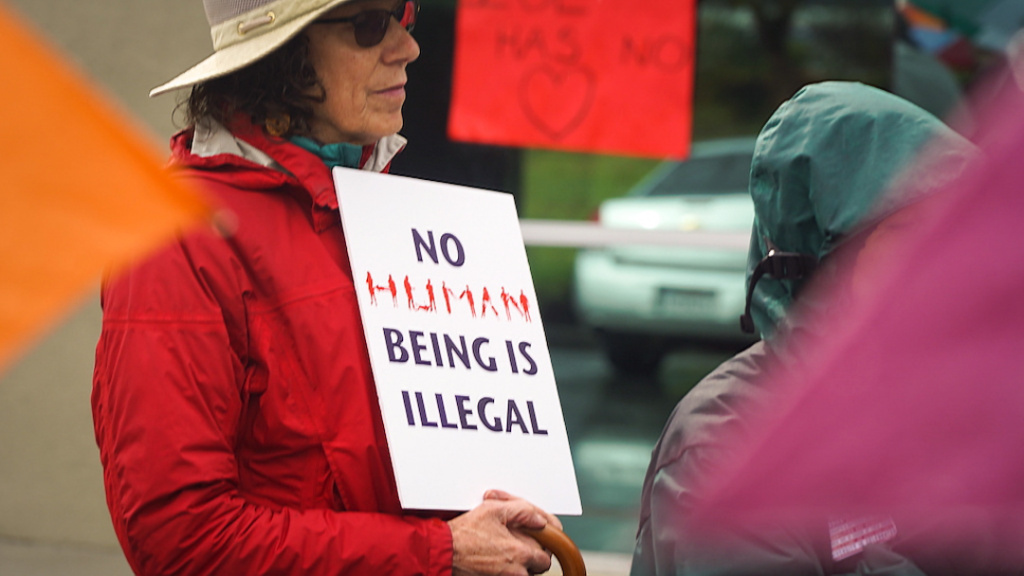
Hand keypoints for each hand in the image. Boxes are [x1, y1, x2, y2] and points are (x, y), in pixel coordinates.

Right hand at [448, 490, 562, 575]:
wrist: (443, 552)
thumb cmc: (464, 532)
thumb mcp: (494, 510)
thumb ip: (522, 512)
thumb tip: (540, 520)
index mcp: (520, 552)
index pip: (547, 555)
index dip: (546, 544)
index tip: (542, 537)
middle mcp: (515, 571)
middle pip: (539, 567)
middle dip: (536, 555)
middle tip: (525, 543)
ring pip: (525, 574)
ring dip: (523, 565)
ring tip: (511, 550)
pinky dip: (510, 570)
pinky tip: (500, 558)